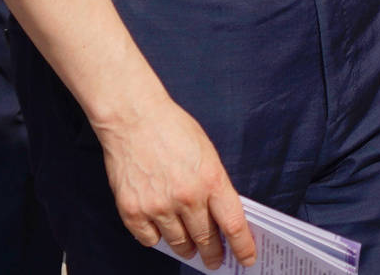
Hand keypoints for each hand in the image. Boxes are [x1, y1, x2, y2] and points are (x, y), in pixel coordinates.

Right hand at [97, 96, 253, 268]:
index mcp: (212, 180)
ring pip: (178, 243)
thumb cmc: (173, 130)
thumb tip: (220, 216)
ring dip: (187, 250)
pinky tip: (162, 232)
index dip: (243, 246)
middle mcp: (187, 197)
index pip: (233, 224)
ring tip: (191, 250)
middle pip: (206, 239)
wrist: (134, 119)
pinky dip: (158, 239)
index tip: (247, 259)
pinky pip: (150, 240)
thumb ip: (214, 185)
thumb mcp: (207, 154)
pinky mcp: (133, 211)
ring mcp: (158, 207)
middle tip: (216, 260)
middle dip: (214, 253)